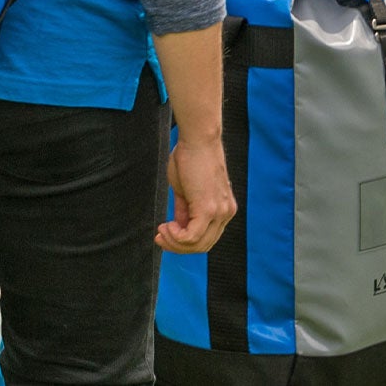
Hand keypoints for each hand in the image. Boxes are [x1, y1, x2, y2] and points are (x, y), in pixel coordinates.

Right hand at [158, 135, 235, 253]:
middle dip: (177, 246)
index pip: (206, 237)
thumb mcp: (185, 190)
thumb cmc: (190, 157)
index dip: (183, 241)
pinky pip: (192, 237)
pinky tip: (166, 226)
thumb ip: (185, 210)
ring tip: (161, 231)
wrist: (198, 139)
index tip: (164, 232)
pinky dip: (176, 237)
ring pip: (198, 245)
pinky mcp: (209, 209)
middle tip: (159, 237)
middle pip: (203, 246)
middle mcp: (226, 213)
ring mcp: (220, 212)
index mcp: (224, 209)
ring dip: (174, 242)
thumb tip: (178, 227)